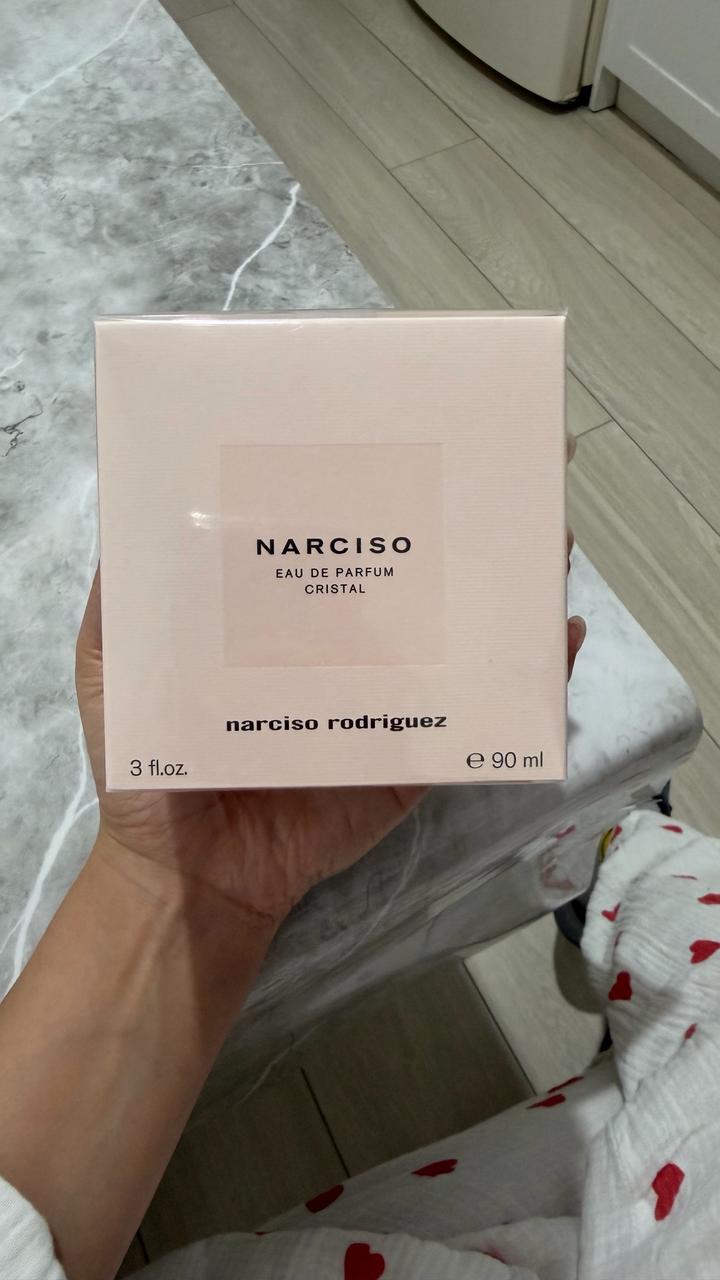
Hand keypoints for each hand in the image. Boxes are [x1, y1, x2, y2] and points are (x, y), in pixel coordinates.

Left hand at [76, 449, 584, 927]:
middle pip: (409, 574)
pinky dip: (529, 681)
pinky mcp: (414, 759)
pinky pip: (477, 718)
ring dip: (506, 585)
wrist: (190, 878)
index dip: (368, 488)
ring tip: (545, 535)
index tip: (400, 432)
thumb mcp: (114, 672)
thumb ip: (124, 602)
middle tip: (500, 463)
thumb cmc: (152, 774)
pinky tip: (559, 636)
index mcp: (282, 620)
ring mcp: (385, 703)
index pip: (333, 540)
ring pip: (456, 634)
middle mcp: (343, 648)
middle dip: (459, 520)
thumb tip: (140, 506)